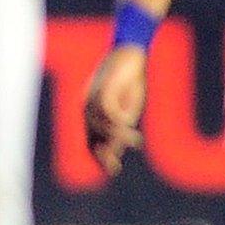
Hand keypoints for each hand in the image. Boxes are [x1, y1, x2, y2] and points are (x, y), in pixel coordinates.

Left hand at [84, 45, 146, 173]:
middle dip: (103, 154)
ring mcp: (92, 99)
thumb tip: (113, 152)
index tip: (114, 169)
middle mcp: (87, 108)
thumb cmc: (130, 82)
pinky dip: (121, 123)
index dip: (99, 157)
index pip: (90, 141)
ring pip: (103, 127)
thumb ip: (119, 129)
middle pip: (92, 138)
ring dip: (121, 136)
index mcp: (91, 114)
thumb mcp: (127, 110)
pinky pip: (110, 114)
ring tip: (137, 140)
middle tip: (115, 167)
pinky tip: (131, 127)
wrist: (132, 54)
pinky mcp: (102, 90)